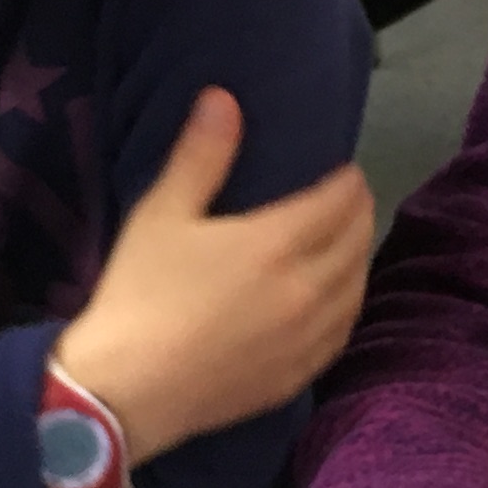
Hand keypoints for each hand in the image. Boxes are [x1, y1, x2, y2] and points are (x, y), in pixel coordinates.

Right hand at [52, 88, 373, 463]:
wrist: (127, 390)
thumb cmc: (141, 294)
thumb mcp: (162, 214)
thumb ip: (200, 155)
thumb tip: (223, 98)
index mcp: (277, 243)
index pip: (339, 201)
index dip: (347, 181)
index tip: (344, 171)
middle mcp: (306, 290)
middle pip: (355, 243)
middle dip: (359, 214)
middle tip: (350, 202)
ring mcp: (306, 339)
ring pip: (356, 290)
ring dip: (358, 261)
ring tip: (347, 246)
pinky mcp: (296, 376)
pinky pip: (341, 335)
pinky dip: (346, 308)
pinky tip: (336, 304)